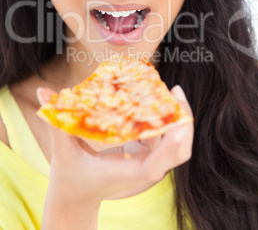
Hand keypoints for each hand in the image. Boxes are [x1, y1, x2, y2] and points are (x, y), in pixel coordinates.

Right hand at [37, 85, 192, 204]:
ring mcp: (148, 163)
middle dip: (184, 121)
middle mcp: (146, 169)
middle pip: (180, 150)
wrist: (76, 199)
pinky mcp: (145, 156)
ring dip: (176, 117)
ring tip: (168, 90)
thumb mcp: (62, 150)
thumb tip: (42, 92)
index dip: (174, 140)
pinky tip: (154, 99)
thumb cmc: (70, 177)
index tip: (178, 116)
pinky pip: (163, 136)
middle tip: (175, 91)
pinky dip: (164, 119)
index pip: (162, 161)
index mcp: (130, 172)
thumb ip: (55, 121)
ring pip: (176, 142)